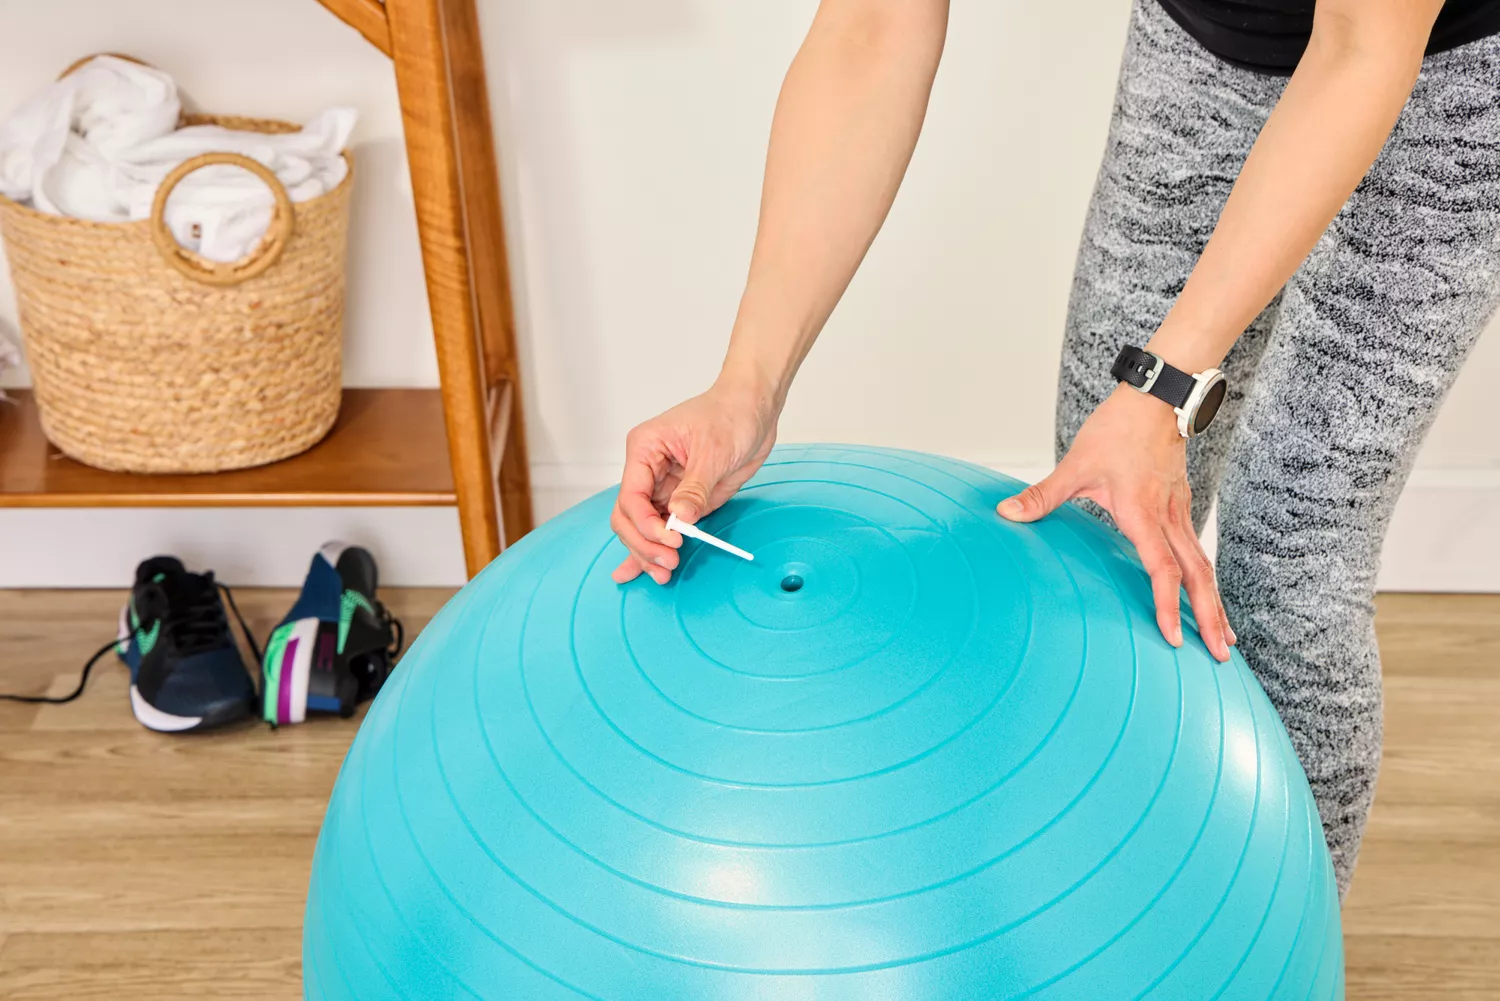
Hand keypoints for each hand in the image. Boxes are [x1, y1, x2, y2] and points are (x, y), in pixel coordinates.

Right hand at [610, 380, 779, 584]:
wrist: (754, 409)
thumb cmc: (730, 414)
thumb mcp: (714, 451)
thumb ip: (695, 488)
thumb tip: (680, 520)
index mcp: (645, 449)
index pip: (631, 496)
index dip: (646, 524)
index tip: (673, 539)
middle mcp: (647, 470)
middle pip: (628, 517)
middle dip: (644, 543)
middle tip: (669, 563)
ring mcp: (663, 487)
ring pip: (642, 528)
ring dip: (648, 552)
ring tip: (664, 573)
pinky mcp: (681, 500)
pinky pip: (662, 528)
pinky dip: (653, 547)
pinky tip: (638, 571)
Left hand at [997, 385, 1235, 661]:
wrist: (1155, 397)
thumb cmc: (1116, 430)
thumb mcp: (1075, 465)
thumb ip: (1042, 495)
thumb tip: (1006, 513)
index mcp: (1144, 514)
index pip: (1162, 569)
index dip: (1167, 605)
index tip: (1173, 637)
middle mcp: (1169, 517)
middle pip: (1198, 576)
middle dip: (1210, 617)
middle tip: (1221, 656)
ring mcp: (1180, 511)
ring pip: (1204, 565)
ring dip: (1214, 602)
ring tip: (1223, 638)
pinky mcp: (1181, 504)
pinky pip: (1198, 549)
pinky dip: (1206, 578)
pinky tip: (1206, 594)